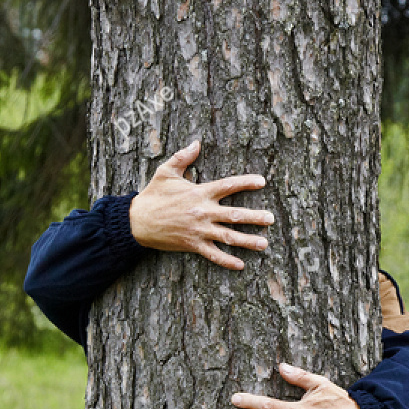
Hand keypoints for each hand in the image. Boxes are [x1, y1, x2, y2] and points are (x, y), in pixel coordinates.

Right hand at [129, 139, 273, 269]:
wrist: (137, 222)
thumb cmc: (153, 195)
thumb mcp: (166, 172)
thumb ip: (183, 157)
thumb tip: (196, 143)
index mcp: (199, 192)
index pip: (228, 185)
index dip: (246, 182)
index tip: (262, 181)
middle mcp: (202, 212)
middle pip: (234, 215)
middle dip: (255, 217)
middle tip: (271, 219)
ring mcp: (199, 230)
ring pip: (228, 236)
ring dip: (247, 241)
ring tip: (264, 244)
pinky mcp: (193, 245)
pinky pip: (213, 255)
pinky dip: (226, 261)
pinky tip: (240, 265)